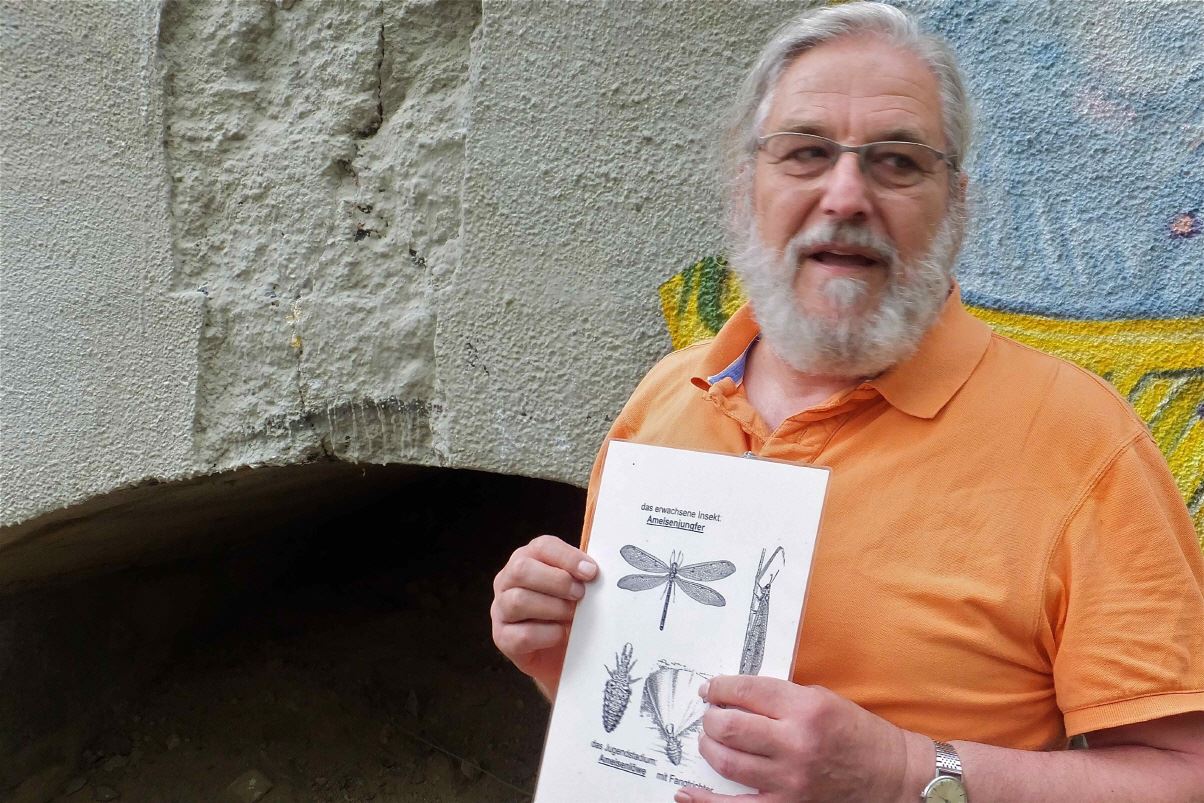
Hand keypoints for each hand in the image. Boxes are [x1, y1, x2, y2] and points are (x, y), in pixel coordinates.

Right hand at [490, 534, 597, 695]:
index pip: (542, 546)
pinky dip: (548, 635)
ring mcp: (500, 609)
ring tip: (573, 616)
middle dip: (557, 581)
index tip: (591, 572)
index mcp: (527, 559)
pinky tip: (561, 635)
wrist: (565, 654)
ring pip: (518, 600)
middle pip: (522, 569)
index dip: (568, 557)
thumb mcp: (577, 589)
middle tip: (580, 594)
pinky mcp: (502, 638)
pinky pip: (523, 635)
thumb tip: (593, 571)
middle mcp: (507, 581)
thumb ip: (581, 576)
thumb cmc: (570, 613)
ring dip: (554, 608)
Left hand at [677, 676, 919, 802]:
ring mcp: (789, 779)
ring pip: (726, 761)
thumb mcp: (821, 699)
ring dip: (709, 746)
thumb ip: (778, 697)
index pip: (745, 691)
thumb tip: (732, 696)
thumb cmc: (856, 732)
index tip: (710, 690)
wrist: (890, 774)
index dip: (719, 688)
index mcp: (804, 709)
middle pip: (728, 727)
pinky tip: (686, 792)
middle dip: (711, 718)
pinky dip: (704, 800)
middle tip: (711, 715)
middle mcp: (795, 743)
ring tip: (711, 740)